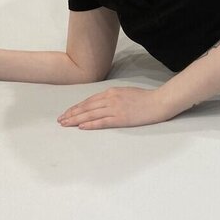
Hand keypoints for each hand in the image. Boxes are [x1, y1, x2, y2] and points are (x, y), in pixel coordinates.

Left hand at [58, 86, 175, 129]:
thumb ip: (112, 97)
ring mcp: (115, 108)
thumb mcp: (125, 92)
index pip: (89, 100)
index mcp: (111, 92)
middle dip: (72, 114)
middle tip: (60, 120)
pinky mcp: (121, 118)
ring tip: (66, 124)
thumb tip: (100, 104)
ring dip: (76, 119)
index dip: (76, 107)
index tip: (67, 112)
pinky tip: (81, 127)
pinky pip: (102, 122)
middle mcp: (110, 99)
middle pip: (86, 107)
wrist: (158, 102)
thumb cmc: (144, 98)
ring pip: (91, 114)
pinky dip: (90, 124)